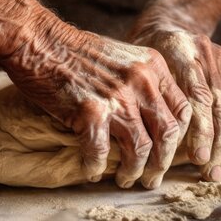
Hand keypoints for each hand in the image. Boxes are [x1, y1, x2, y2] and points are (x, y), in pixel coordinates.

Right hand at [0, 19, 191, 188]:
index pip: (182, 110)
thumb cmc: (72, 48)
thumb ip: (139, 80)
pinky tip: (91, 171)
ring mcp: (117, 97)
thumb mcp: (120, 55)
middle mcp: (141, 81)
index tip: (167, 152)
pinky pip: (100, 153)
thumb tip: (147, 114)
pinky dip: (96, 167)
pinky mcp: (90, 112)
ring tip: (125, 179)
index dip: (178, 138)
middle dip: (162, 163)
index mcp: (151, 66)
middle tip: (152, 177)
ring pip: (140, 149)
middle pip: (167, 133)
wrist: (38, 40)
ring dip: (133, 171)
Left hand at [130, 28, 220, 181]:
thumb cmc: (139, 48)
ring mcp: (218, 57)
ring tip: (212, 168)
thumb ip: (136, 90)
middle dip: (212, 140)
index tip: (194, 157)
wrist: (168, 21)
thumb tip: (130, 137)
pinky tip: (218, 149)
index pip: (195, 93)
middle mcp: (202, 50)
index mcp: (176, 46)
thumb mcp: (132, 62)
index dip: (198, 128)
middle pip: (216, 101)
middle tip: (205, 169)